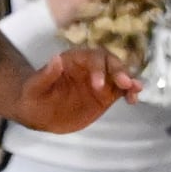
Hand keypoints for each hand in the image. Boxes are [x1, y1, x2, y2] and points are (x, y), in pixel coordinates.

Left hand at [12, 43, 143, 134]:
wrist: (38, 113)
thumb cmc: (33, 97)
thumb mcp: (34, 87)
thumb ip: (46, 74)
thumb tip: (57, 58)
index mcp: (75, 60)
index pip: (92, 58)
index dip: (98, 68)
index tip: (98, 85)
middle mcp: (91, 67)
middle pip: (111, 63)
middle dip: (119, 71)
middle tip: (125, 84)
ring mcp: (100, 81)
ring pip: (120, 75)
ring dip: (130, 80)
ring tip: (136, 89)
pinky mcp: (105, 95)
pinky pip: (122, 91)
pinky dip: (129, 93)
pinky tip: (133, 100)